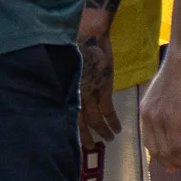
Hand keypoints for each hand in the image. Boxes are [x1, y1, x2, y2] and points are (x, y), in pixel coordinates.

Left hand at [77, 9, 118, 148]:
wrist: (88, 32)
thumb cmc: (72, 45)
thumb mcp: (63, 67)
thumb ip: (64, 83)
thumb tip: (62, 94)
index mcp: (64, 89)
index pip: (65, 115)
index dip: (69, 130)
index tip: (72, 141)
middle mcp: (75, 94)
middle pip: (79, 122)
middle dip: (85, 137)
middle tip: (90, 148)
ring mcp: (90, 92)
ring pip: (95, 119)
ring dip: (103, 132)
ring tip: (108, 140)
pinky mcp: (103, 87)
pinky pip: (108, 111)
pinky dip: (113, 122)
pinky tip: (118, 130)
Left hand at [141, 45, 180, 171]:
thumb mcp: (169, 97)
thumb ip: (169, 112)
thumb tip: (178, 124)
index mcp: (144, 113)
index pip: (149, 142)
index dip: (161, 156)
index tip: (174, 165)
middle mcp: (147, 118)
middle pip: (156, 151)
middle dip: (173, 162)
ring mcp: (158, 120)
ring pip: (167, 151)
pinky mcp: (172, 119)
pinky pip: (177, 146)